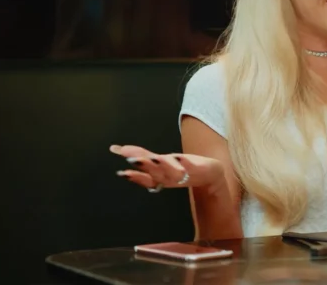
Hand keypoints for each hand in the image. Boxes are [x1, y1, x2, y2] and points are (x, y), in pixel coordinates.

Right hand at [110, 144, 224, 191]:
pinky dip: (184, 163)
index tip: (122, 173)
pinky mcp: (196, 168)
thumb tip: (117, 148)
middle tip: (134, 160)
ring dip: (163, 166)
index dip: (134, 177)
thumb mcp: (158, 161)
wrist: (209, 175)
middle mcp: (169, 178)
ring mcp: (183, 174)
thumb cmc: (180, 167)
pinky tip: (179, 156)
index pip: (144, 178)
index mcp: (159, 177)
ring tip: (155, 158)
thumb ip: (140, 155)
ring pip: (171, 172)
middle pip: (156, 174)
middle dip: (145, 168)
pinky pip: (190, 166)